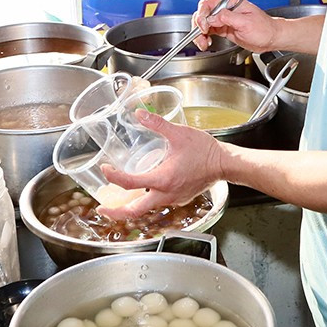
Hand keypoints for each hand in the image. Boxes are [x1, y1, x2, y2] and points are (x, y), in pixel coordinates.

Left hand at [98, 109, 225, 218]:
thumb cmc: (205, 151)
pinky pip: (157, 204)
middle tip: (101, 207)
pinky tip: (141, 192)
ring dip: (129, 207)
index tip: (106, 169)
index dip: (113, 177)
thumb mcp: (178, 133)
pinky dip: (144, 201)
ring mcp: (173, 199)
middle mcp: (166, 194)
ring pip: (145, 209)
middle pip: (134, 211)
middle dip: (116, 212)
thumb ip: (157, 123)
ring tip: (116, 201)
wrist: (224, 163)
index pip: (130, 184)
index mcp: (162, 180)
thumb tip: (140, 114)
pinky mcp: (178, 199)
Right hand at [192, 0, 277, 52]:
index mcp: (230, 3)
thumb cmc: (264, 28)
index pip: (208, 4)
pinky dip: (204, 38)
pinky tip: (206, 43)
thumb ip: (227, 18)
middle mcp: (225, 10)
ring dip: (199, 34)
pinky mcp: (224, 29)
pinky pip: (208, 32)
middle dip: (198, 26)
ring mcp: (223, 20)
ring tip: (203, 43)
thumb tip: (212, 18)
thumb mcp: (246, 22)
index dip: (202, 15)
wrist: (271, 38)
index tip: (204, 26)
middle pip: (202, 14)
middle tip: (201, 37)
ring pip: (203, 24)